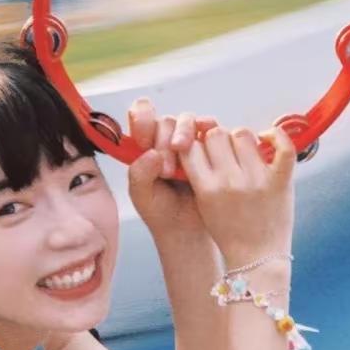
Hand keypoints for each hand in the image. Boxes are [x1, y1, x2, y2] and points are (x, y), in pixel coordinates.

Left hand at [127, 98, 219, 242]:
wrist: (189, 231)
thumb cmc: (161, 213)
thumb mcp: (142, 197)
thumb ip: (139, 174)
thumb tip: (152, 153)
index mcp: (145, 148)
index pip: (141, 118)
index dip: (142, 119)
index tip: (143, 139)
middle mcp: (166, 140)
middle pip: (166, 121)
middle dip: (163, 140)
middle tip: (165, 170)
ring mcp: (190, 142)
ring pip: (187, 121)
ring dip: (183, 133)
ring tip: (181, 153)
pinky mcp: (210, 147)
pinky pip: (210, 129)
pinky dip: (207, 129)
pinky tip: (206, 136)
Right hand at [177, 124, 295, 265]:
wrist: (257, 258)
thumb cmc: (229, 232)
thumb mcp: (203, 205)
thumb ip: (199, 175)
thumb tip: (202, 139)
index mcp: (207, 189)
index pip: (192, 146)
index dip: (195, 144)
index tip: (202, 150)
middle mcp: (230, 182)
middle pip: (216, 134)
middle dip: (218, 139)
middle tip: (225, 151)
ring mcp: (257, 180)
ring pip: (243, 134)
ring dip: (242, 139)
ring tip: (245, 153)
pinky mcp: (281, 181)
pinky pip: (283, 145)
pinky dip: (276, 135)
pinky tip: (268, 139)